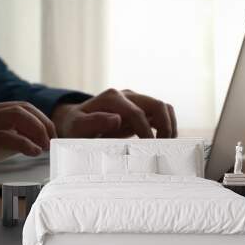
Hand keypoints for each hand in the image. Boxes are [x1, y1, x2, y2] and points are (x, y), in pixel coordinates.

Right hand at [0, 100, 55, 173]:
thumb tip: (14, 141)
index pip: (16, 106)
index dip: (36, 117)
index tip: (46, 131)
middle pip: (21, 107)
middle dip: (42, 121)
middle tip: (52, 137)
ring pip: (17, 116)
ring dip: (37, 129)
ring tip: (46, 144)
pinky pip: (5, 136)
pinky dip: (24, 142)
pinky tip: (33, 151)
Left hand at [51, 89, 176, 138]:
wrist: (76, 121)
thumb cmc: (76, 127)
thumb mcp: (77, 127)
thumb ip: (94, 122)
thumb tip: (117, 119)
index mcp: (111, 98)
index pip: (137, 113)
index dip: (146, 132)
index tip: (149, 149)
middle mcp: (126, 95)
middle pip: (156, 105)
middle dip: (165, 127)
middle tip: (163, 148)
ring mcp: (135, 100)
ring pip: (163, 107)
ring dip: (169, 126)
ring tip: (166, 146)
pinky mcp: (140, 109)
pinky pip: (161, 114)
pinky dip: (167, 126)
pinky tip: (162, 143)